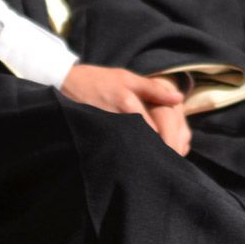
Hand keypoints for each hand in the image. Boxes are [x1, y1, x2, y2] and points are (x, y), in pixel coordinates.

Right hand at [61, 64, 187, 152]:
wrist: (65, 82)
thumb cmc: (99, 80)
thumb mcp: (127, 77)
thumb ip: (154, 89)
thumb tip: (179, 98)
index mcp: (130, 104)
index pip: (158, 130)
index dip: (171, 142)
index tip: (178, 151)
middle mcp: (119, 119)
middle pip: (146, 144)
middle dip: (158, 154)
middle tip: (168, 162)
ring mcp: (107, 130)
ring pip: (132, 150)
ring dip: (143, 156)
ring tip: (153, 166)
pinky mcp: (96, 137)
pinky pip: (117, 150)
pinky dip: (126, 155)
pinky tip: (131, 160)